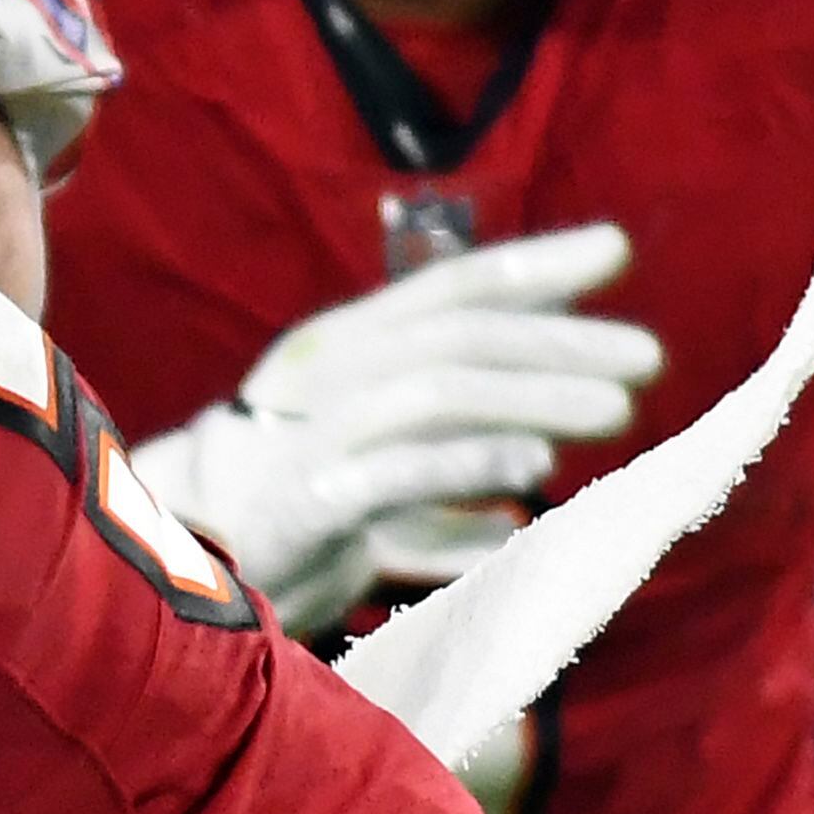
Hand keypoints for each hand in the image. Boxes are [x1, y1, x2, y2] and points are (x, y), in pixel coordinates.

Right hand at [131, 222, 664, 636]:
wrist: (169, 562)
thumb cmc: (277, 511)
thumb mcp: (363, 457)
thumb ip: (442, 445)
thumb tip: (539, 450)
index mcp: (341, 349)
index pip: (447, 290)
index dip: (531, 265)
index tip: (615, 251)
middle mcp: (327, 375)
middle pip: (458, 338)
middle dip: (558, 340)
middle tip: (644, 357)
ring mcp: (311, 434)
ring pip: (438, 392)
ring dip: (534, 395)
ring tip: (615, 410)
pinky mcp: (303, 501)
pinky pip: (399, 474)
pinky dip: (468, 467)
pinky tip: (532, 470)